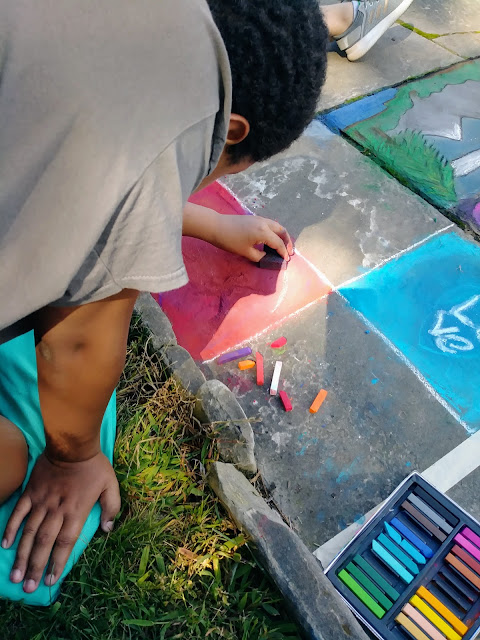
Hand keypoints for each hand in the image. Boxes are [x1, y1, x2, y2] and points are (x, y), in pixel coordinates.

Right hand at [2, 452, 119, 592]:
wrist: (73, 444)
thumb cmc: (94, 465)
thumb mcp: (111, 485)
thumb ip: (111, 508)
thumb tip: (107, 529)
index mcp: (76, 512)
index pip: (65, 544)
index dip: (58, 563)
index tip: (51, 580)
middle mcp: (57, 511)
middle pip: (44, 544)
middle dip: (36, 567)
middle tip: (28, 587)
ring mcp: (41, 502)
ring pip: (29, 533)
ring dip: (22, 555)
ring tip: (16, 575)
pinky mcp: (30, 493)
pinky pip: (18, 513)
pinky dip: (11, 529)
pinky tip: (5, 545)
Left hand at [212, 214, 294, 261]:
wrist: (216, 226)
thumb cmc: (230, 240)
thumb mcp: (246, 252)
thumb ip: (260, 256)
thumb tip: (268, 258)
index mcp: (264, 232)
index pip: (278, 243)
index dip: (283, 252)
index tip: (286, 260)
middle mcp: (265, 223)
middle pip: (282, 231)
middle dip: (287, 242)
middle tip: (289, 252)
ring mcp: (260, 219)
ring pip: (276, 226)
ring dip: (281, 236)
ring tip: (282, 246)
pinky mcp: (255, 218)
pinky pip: (270, 224)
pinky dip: (275, 232)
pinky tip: (272, 239)